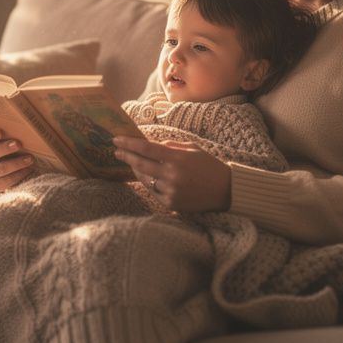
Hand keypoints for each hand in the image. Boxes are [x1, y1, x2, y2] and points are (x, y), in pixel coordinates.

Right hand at [0, 126, 34, 190]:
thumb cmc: (13, 144)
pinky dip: (18, 175)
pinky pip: (5, 181)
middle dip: (4, 149)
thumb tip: (25, 121)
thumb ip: (12, 130)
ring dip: (16, 163)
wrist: (17, 164)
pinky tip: (28, 169)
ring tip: (30, 158)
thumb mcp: (10, 136)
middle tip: (18, 144)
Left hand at [112, 135, 231, 212]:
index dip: (129, 143)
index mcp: (178, 158)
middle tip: (117, 151)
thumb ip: (169, 147)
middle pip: (141, 164)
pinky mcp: (171, 203)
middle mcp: (172, 175)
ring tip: (132, 163)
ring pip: (145, 179)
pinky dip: (149, 183)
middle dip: (126, 156)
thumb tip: (148, 145)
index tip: (117, 139)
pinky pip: (153, 192)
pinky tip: (147, 177)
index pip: (146, 148)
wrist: (226, 190)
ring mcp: (171, 191)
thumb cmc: (209, 166)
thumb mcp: (191, 149)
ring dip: (136, 170)